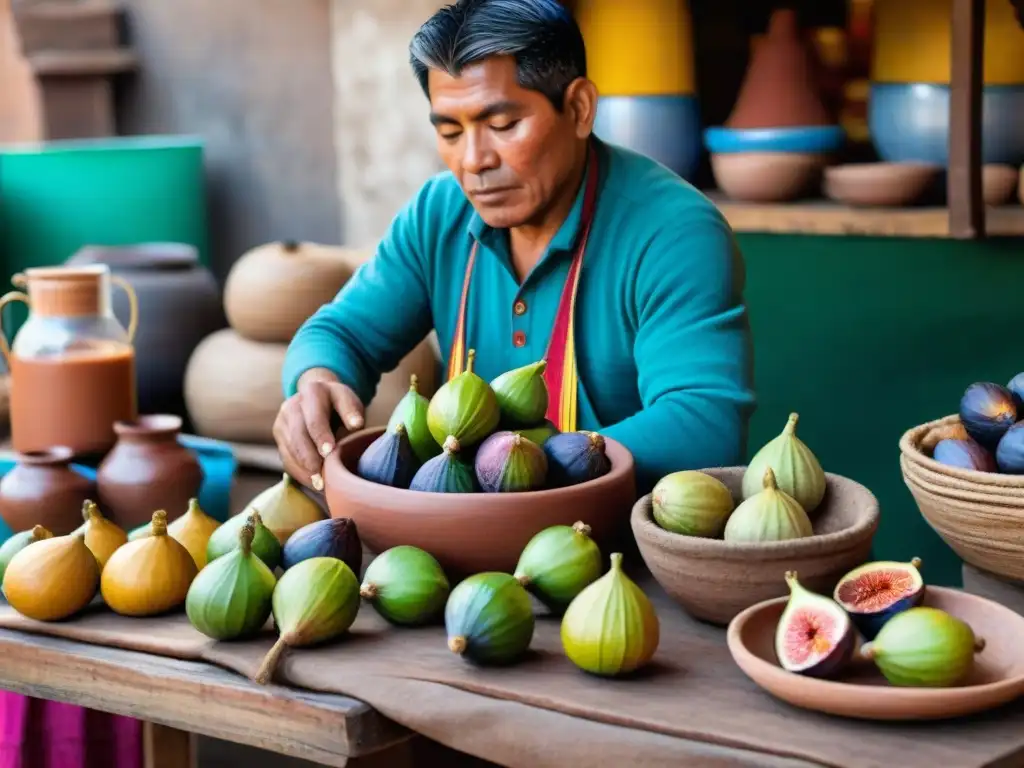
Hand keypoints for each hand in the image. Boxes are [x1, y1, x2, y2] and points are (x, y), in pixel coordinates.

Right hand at [273, 369, 364, 490]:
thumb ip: (352, 413)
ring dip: (304, 470)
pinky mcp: (279, 435)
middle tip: (322, 479)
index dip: (321, 436)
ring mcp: (282, 420)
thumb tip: (356, 425)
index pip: (315, 418)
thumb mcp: (349, 401)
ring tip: (319, 486)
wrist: (318, 396)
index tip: (330, 452)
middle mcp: (292, 405)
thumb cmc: (339, 403)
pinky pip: (286, 457)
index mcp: (313, 392)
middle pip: (298, 435)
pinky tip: (312, 483)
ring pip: (290, 449)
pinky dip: (298, 472)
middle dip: (310, 459)